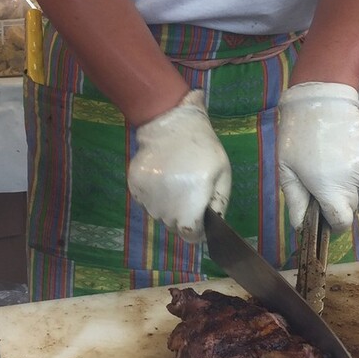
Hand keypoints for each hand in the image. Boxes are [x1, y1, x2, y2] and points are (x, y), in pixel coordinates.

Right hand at [127, 90, 230, 243]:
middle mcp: (166, 206)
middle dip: (183, 215)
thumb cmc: (203, 148)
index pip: (190, 235)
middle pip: (174, 225)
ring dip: (168, 204)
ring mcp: (148, 196)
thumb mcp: (223, 173)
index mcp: (190, 204)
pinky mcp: (135, 186)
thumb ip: (219, 203)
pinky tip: (162, 175)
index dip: (198, 230)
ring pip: (159, 214)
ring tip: (176, 179)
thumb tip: (211, 226)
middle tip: (190, 190)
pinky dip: (154, 194)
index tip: (200, 219)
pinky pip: (146, 201)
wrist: (170, 122)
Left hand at [277, 82, 358, 233]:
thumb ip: (295, 201)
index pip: (342, 223)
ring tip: (330, 155)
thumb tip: (301, 227)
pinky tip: (342, 144)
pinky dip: (355, 161)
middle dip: (337, 197)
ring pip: (358, 183)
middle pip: (350, 203)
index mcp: (330, 190)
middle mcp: (353, 181)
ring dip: (346, 177)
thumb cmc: (298, 136)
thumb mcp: (287, 170)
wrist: (320, 99)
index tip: (324, 214)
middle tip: (320, 178)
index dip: (333, 223)